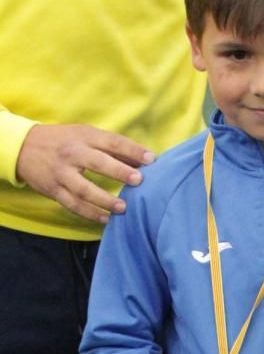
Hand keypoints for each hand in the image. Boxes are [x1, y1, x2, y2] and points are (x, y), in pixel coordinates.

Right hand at [16, 124, 154, 222]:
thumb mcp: (85, 134)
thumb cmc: (64, 140)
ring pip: (83, 189)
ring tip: (124, 207)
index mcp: (84, 137)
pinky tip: (105, 219)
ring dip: (105, 199)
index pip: (112, 142)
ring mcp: (61, 173)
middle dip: (119, 171)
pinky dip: (89, 213)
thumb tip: (143, 161)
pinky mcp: (53, 190)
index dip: (132, 150)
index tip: (152, 159)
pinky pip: (72, 204)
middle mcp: (72, 154)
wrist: (22, 147)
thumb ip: (112, 147)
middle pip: (98, 163)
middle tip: (139, 180)